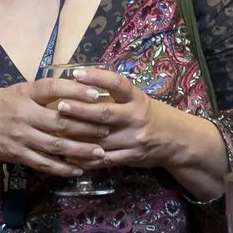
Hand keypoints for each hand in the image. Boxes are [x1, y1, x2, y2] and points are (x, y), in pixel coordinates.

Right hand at [0, 82, 105, 177]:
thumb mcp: (15, 91)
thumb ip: (40, 93)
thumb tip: (73, 91)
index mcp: (23, 94)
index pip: (53, 88)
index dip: (76, 91)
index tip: (97, 94)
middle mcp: (23, 114)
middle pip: (60, 121)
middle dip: (86, 126)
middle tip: (107, 129)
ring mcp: (20, 137)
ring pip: (56, 145)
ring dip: (80, 150)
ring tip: (100, 153)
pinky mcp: (17, 155)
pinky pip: (43, 164)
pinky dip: (62, 168)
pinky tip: (78, 169)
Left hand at [51, 68, 231, 197]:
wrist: (177, 141)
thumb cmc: (152, 115)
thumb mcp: (139, 100)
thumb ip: (115, 95)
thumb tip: (79, 84)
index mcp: (138, 99)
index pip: (118, 84)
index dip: (97, 77)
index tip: (76, 73)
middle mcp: (136, 119)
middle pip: (104, 114)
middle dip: (80, 110)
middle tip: (59, 105)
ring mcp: (132, 141)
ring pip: (99, 138)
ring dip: (76, 136)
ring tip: (55, 130)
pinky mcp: (128, 158)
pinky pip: (102, 159)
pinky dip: (83, 157)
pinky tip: (66, 153)